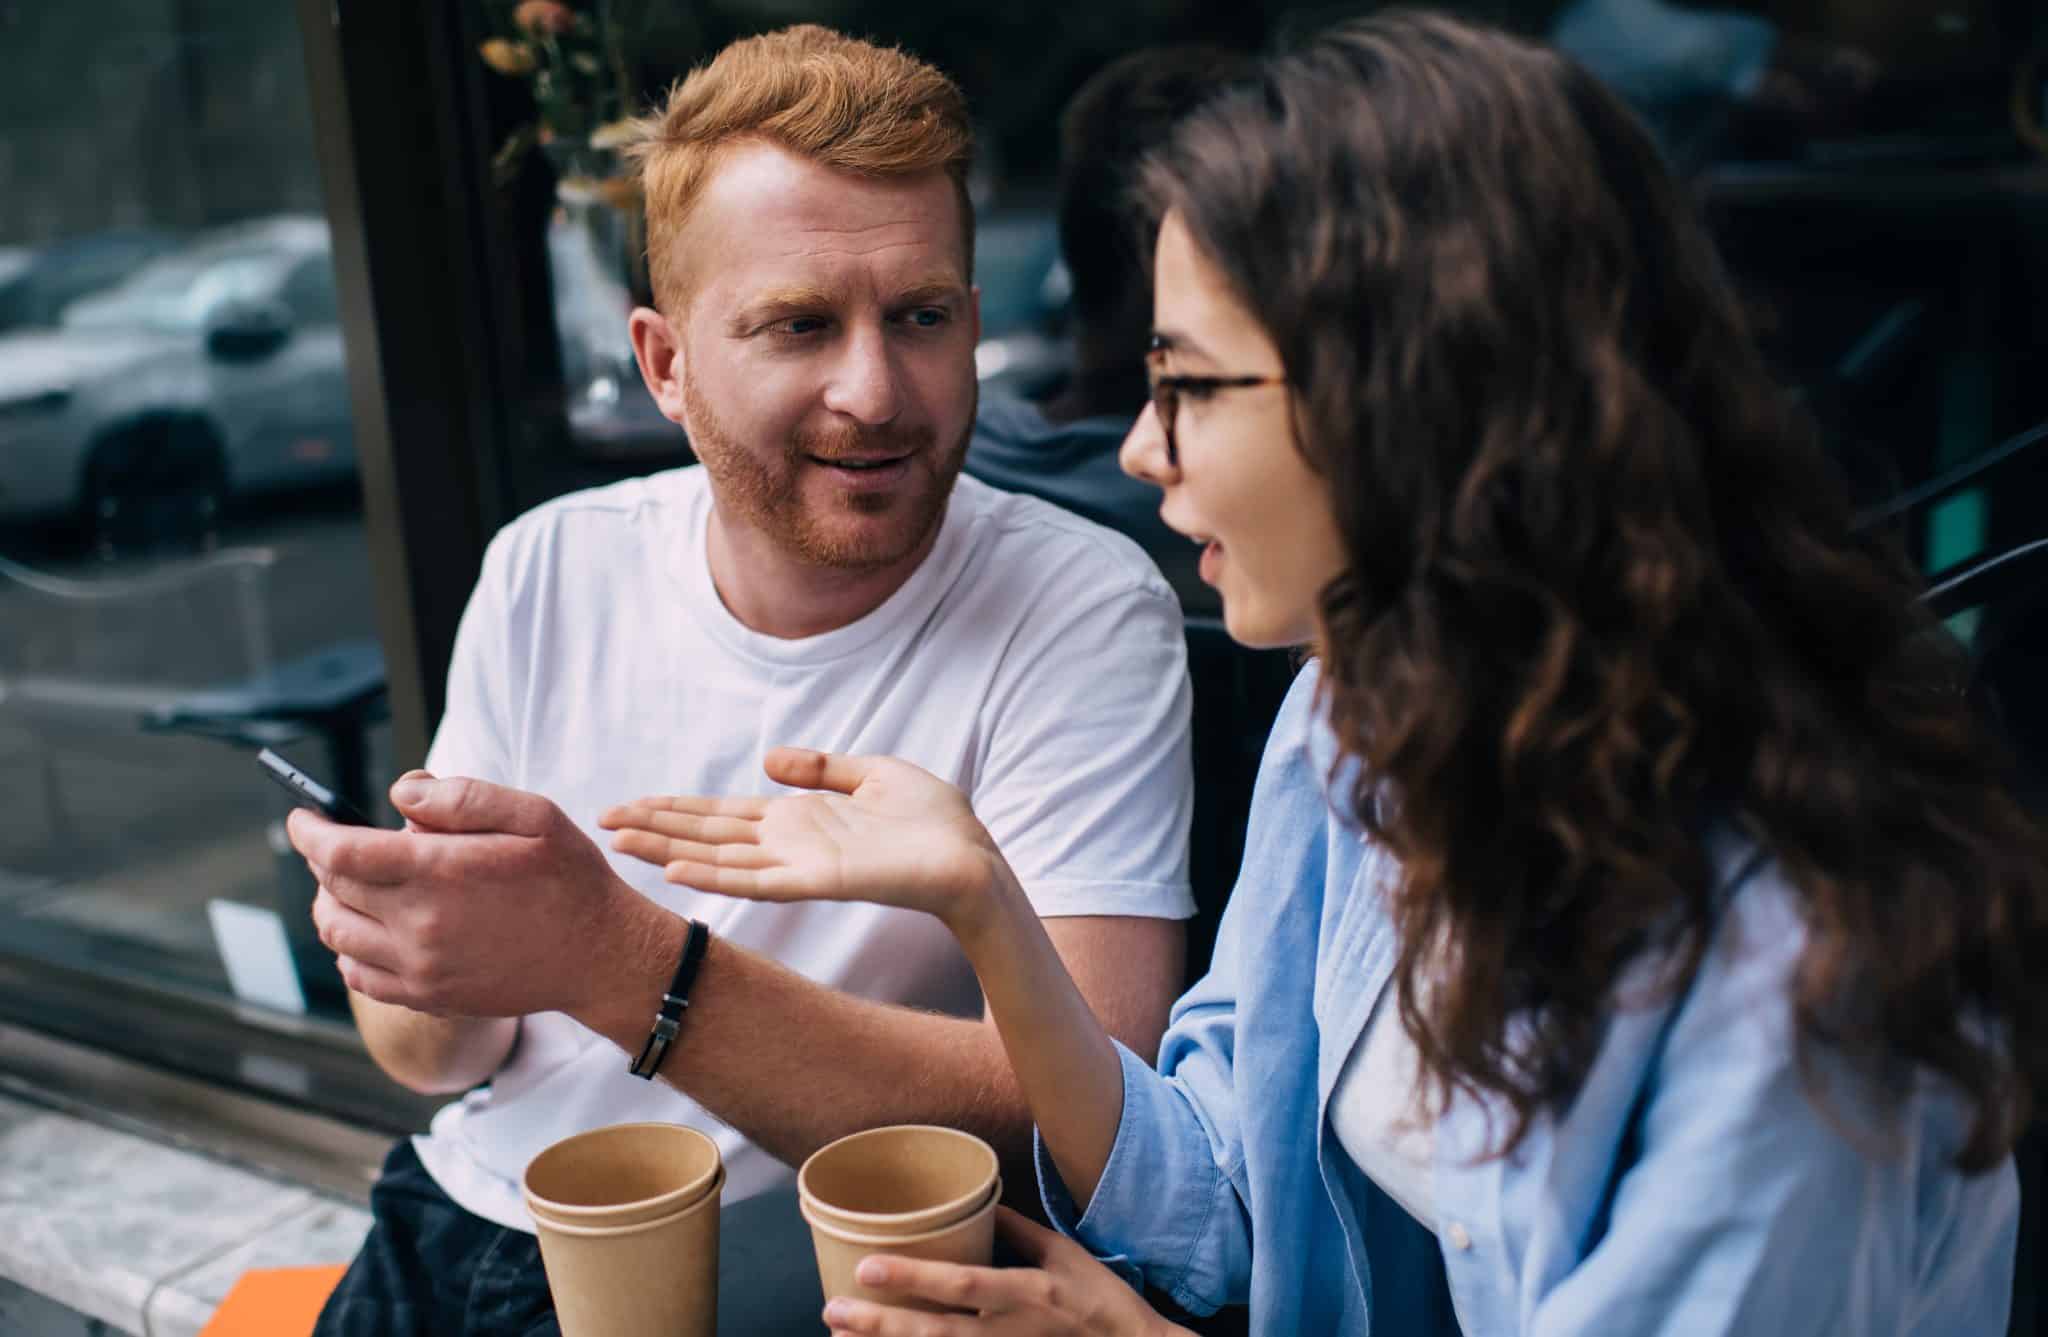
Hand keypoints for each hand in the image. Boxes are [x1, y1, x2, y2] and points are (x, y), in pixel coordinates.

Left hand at [289, 771, 649, 1017]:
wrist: (600, 955)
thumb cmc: (569, 877)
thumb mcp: (533, 816)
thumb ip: (461, 798)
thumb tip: (398, 796)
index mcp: (440, 873)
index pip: (341, 852)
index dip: (310, 831)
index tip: (302, 817)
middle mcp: (420, 925)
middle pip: (332, 890)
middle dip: (322, 860)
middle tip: (337, 842)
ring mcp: (421, 968)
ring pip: (337, 935)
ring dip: (330, 903)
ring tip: (350, 884)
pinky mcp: (429, 997)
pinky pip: (360, 976)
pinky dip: (348, 949)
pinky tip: (370, 930)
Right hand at [600, 747, 1008, 930]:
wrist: (972, 854)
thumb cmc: (932, 820)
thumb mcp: (871, 774)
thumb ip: (819, 768)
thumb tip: (768, 759)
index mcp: (797, 820)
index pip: (720, 816)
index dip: (674, 810)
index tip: (628, 805)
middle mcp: (787, 846)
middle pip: (705, 836)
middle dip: (654, 828)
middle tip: (600, 821)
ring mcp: (797, 866)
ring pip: (717, 859)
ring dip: (667, 851)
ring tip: (619, 841)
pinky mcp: (816, 882)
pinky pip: (755, 881)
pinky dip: (713, 877)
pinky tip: (675, 871)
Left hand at [820, 1207, 1191, 1336]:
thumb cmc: (1100, 1300)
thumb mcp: (1064, 1254)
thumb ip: (1018, 1230)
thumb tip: (977, 1202)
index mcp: (1028, 1294)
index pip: (962, 1285)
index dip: (914, 1276)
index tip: (868, 1265)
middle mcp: (1012, 1333)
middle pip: (936, 1333)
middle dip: (881, 1324)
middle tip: (833, 1310)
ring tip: (843, 1336)